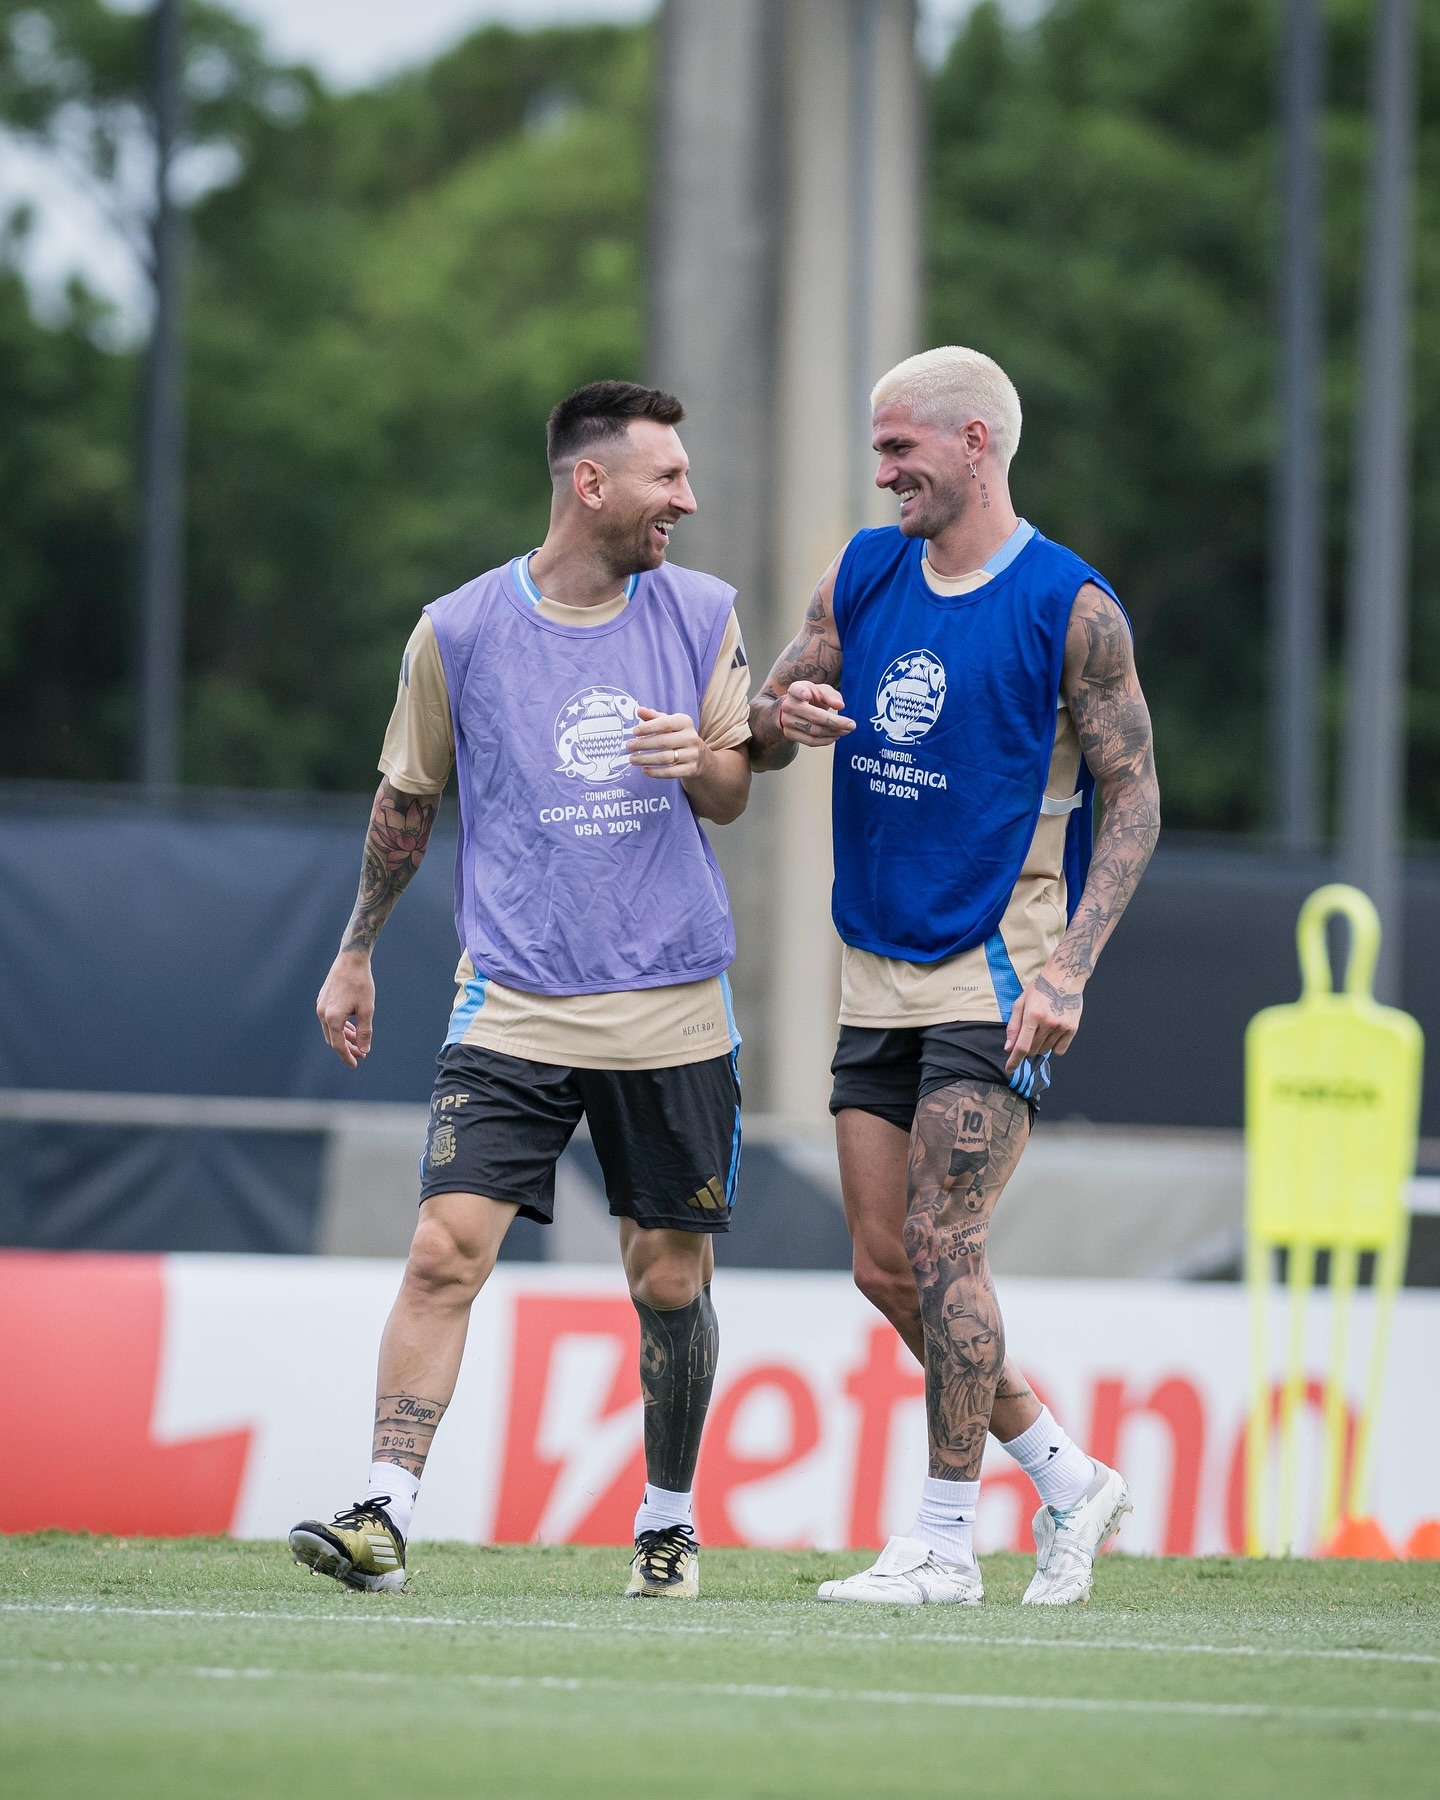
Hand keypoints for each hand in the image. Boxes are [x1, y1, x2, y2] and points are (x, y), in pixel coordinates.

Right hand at [317, 949, 374, 1067]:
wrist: (351, 959)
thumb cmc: (361, 983)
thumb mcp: (367, 1009)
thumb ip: (365, 1032)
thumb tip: (364, 1050)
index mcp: (333, 1017)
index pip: (338, 1045)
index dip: (347, 1056)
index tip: (356, 1064)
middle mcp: (322, 1013)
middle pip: (333, 1039)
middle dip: (346, 1048)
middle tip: (361, 1054)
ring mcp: (320, 1006)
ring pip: (330, 1030)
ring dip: (343, 1037)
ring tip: (357, 1043)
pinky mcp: (322, 1000)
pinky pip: (329, 1020)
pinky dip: (339, 1027)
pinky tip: (351, 1028)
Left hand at [626, 707, 705, 778]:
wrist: (699, 756)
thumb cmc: (678, 736)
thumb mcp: (669, 723)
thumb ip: (653, 717)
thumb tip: (639, 710)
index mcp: (685, 722)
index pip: (665, 723)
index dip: (648, 727)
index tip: (634, 731)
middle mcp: (691, 737)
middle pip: (663, 741)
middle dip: (643, 744)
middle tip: (628, 746)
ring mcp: (692, 754)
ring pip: (665, 758)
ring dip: (646, 759)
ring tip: (632, 759)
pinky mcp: (691, 769)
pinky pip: (670, 772)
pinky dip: (655, 772)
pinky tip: (644, 770)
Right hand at [779, 681, 854, 744]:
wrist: (794, 710)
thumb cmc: (810, 697)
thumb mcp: (820, 691)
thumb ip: (831, 695)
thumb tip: (840, 706)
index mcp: (795, 690)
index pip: (796, 690)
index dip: (801, 693)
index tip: (807, 695)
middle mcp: (788, 706)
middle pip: (814, 716)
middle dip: (836, 722)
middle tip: (852, 725)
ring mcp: (787, 721)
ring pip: (814, 730)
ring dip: (833, 732)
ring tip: (846, 730)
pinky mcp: (789, 734)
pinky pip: (810, 741)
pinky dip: (826, 740)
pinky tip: (836, 736)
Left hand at [1004, 970, 1083, 1073]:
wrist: (1065, 976)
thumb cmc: (1039, 988)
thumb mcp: (1021, 1002)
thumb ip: (1014, 1026)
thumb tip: (1009, 1047)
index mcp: (1032, 1015)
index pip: (1022, 1046)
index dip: (1014, 1060)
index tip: (1009, 1069)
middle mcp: (1048, 1023)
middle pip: (1033, 1050)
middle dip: (1028, 1046)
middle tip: (1031, 1032)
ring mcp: (1062, 1026)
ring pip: (1046, 1050)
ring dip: (1041, 1044)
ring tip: (1044, 1026)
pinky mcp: (1073, 1028)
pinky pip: (1060, 1050)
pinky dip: (1054, 1046)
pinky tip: (1054, 1033)